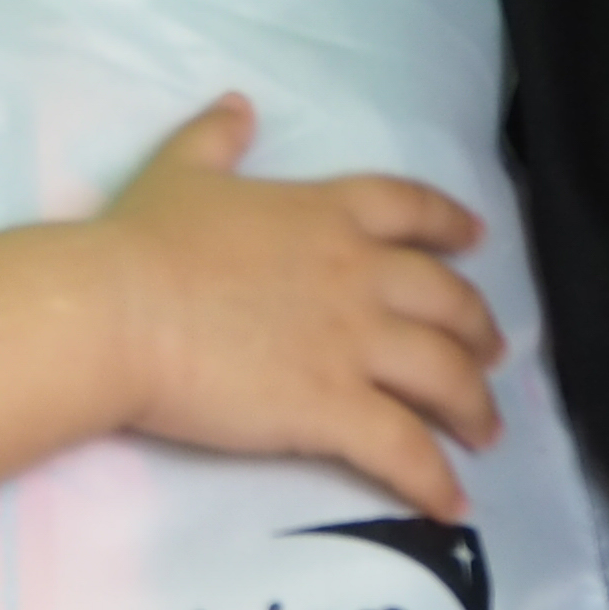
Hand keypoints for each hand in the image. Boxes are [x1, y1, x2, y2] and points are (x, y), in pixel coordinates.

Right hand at [95, 96, 500, 517]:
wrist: (117, 312)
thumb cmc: (142, 243)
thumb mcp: (180, 170)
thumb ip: (215, 137)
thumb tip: (238, 105)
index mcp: (325, 214)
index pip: (411, 208)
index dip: (452, 222)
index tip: (476, 238)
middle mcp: (357, 275)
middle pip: (449, 300)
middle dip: (479, 331)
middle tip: (492, 355)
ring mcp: (352, 344)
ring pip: (446, 376)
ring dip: (475, 407)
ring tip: (486, 434)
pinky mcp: (333, 408)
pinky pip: (405, 450)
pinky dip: (436, 480)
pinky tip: (452, 504)